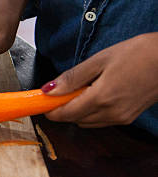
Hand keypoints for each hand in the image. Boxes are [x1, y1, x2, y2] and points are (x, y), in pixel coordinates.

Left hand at [43, 32, 157, 127]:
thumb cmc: (137, 54)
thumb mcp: (99, 60)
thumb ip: (72, 77)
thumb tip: (48, 90)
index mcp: (102, 98)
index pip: (66, 114)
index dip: (50, 110)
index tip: (40, 102)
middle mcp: (112, 113)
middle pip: (76, 120)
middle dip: (64, 108)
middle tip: (61, 89)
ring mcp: (122, 117)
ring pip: (89, 122)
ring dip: (78, 110)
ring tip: (81, 87)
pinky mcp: (130, 117)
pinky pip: (102, 120)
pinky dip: (92, 111)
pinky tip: (95, 92)